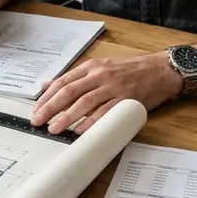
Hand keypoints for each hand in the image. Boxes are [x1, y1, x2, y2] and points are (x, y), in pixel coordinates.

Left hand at [31, 53, 182, 133]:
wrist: (160, 70)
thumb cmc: (130, 70)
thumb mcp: (101, 67)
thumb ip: (76, 77)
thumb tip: (48, 83)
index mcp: (92, 67)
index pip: (63, 81)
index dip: (47, 96)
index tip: (36, 109)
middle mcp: (100, 75)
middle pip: (69, 92)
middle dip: (50, 108)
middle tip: (37, 121)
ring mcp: (113, 87)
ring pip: (84, 102)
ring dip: (66, 117)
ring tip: (54, 128)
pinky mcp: (125, 100)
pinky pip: (105, 112)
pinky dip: (91, 122)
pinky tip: (80, 130)